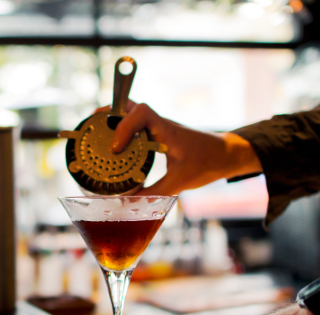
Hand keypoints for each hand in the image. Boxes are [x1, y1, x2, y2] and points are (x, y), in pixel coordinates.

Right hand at [99, 101, 262, 195]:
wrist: (226, 155)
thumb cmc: (208, 163)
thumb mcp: (180, 181)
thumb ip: (154, 193)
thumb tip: (128, 204)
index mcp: (166, 129)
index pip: (140, 112)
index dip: (123, 126)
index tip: (115, 148)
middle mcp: (160, 123)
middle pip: (129, 105)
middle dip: (109, 112)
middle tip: (92, 125)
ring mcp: (158, 127)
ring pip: (131, 112)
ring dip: (114, 119)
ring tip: (97, 132)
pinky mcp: (159, 133)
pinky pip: (137, 125)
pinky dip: (122, 129)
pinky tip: (114, 145)